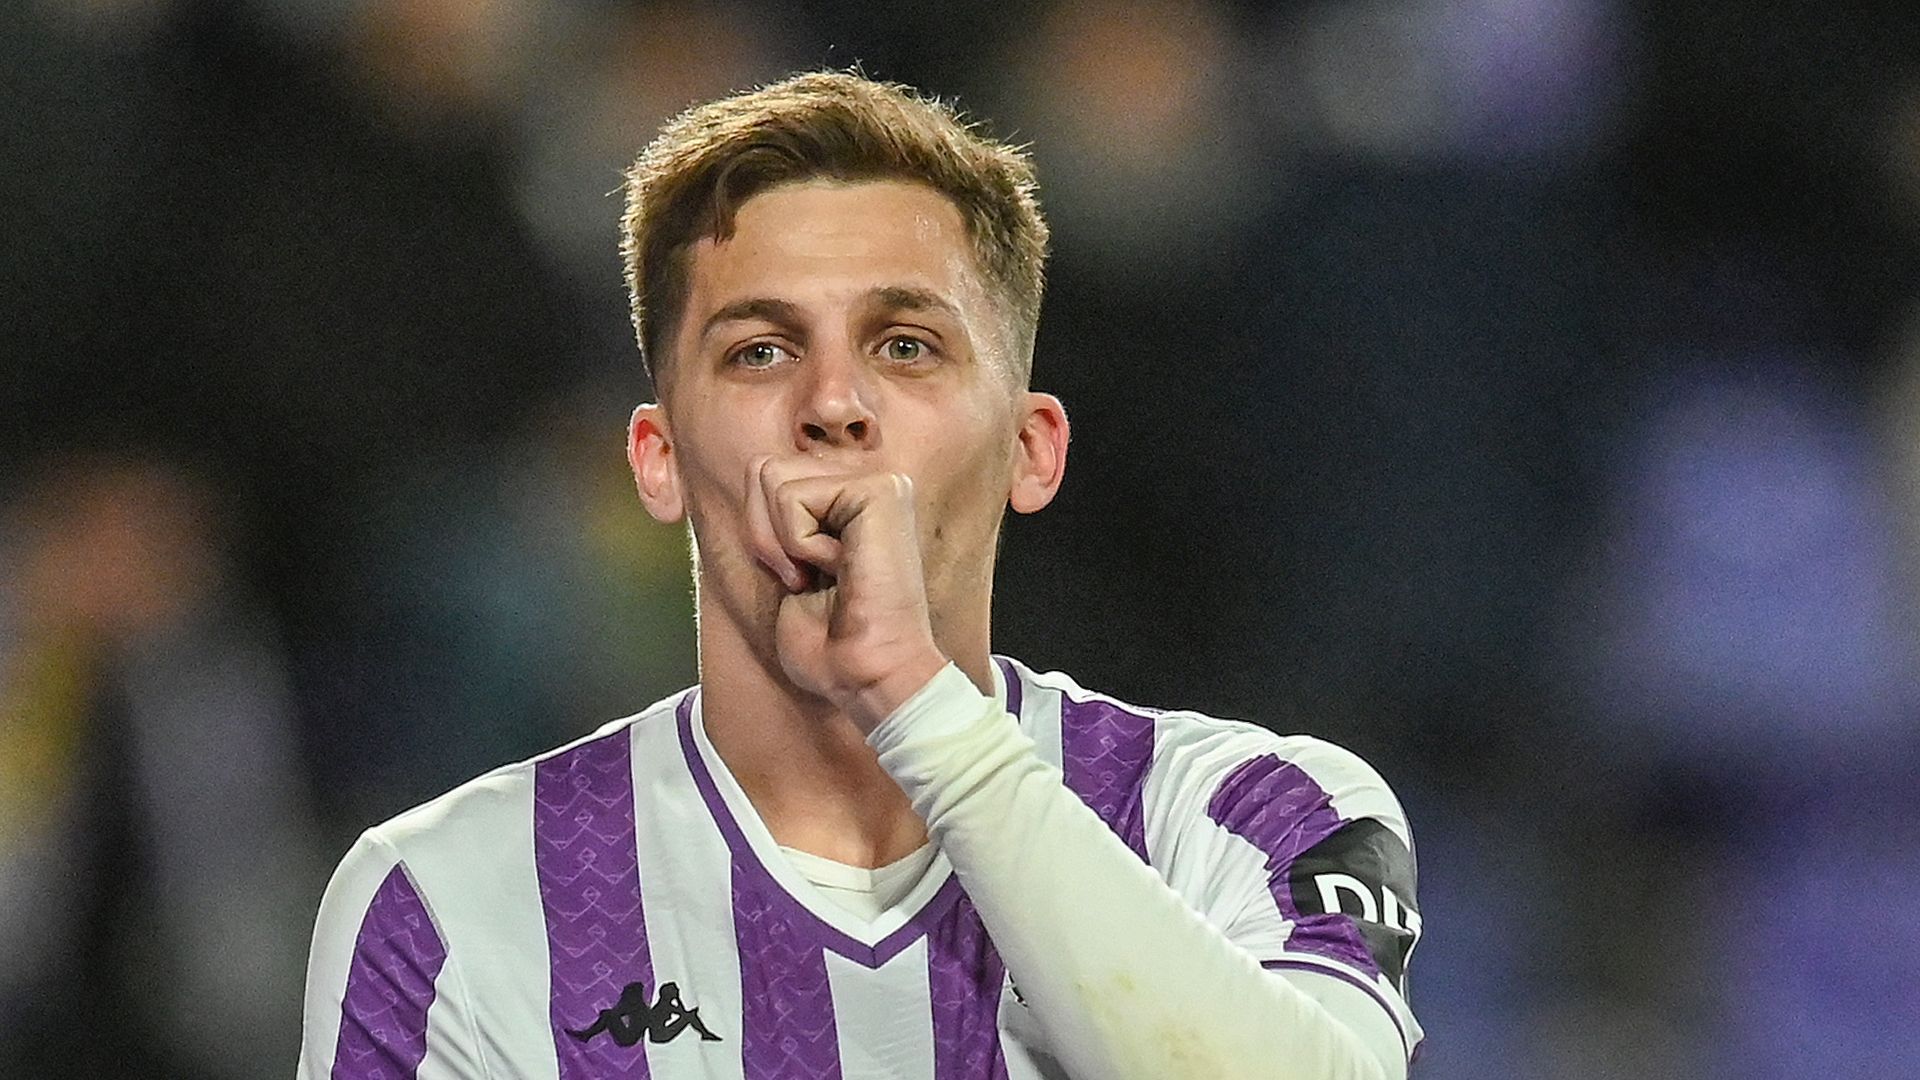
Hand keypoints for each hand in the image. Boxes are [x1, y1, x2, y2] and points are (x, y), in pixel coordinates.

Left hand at [743, 455, 948, 731]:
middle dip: (764, 534)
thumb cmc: (828, 642)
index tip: (803, 581)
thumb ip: (774, 514)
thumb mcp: (784, 563)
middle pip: (762, 469)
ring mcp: (879, 482)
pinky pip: (792, 497)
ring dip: (783, 542)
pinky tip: (840, 570)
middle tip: (810, 579)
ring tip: (826, 575)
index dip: (761, 537)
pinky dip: (800, 545)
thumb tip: (756, 468)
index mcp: (847, 498)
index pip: (762, 476)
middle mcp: (867, 482)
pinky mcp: (882, 490)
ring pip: (772, 477)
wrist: (867, 676)